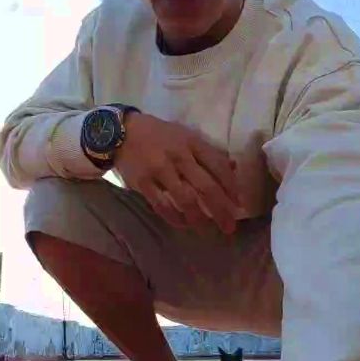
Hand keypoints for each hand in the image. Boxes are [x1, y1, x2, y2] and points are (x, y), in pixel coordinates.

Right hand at [114, 112, 240, 233]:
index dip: (231, 187)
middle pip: (206, 186)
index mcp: (192, 143)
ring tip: (205, 229)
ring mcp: (160, 169)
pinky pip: (162, 205)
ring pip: (185, 199)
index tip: (238, 204)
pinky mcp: (143, 182)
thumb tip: (234, 168)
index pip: (218, 166)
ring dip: (198, 217)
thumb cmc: (159, 135)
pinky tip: (183, 224)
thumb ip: (208, 152)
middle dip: (221, 209)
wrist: (121, 131)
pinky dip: (174, 218)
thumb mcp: (186, 136)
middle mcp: (178, 156)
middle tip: (229, 227)